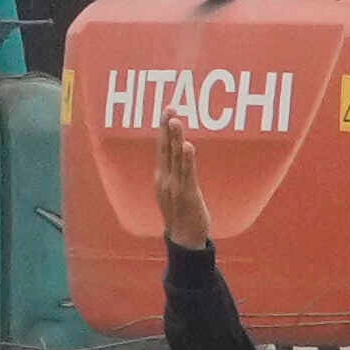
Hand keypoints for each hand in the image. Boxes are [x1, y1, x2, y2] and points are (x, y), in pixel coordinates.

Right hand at [146, 115, 212, 258]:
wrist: (184, 241)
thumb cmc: (182, 215)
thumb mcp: (174, 191)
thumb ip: (176, 173)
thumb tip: (181, 154)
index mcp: (162, 178)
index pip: (162, 148)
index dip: (164, 129)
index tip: (167, 111)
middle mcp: (165, 180)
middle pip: (165, 149)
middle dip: (167, 128)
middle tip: (169, 108)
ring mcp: (175, 187)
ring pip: (174, 158)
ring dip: (175, 138)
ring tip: (175, 120)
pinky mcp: (187, 195)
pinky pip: (187, 174)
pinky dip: (186, 160)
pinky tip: (187, 146)